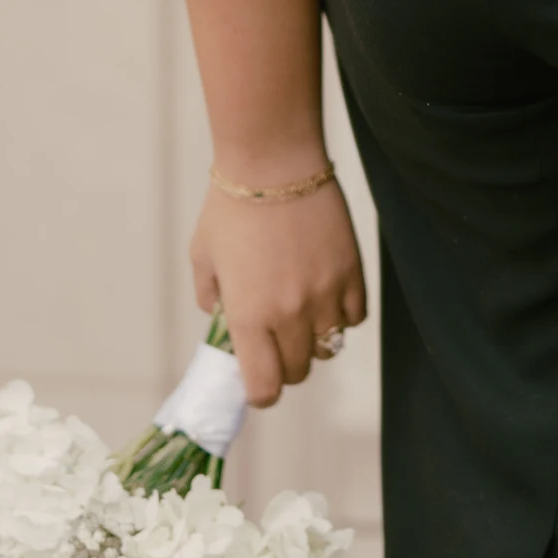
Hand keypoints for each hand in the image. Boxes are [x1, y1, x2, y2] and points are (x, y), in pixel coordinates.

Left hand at [190, 167, 367, 407]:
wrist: (274, 164)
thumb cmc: (229, 209)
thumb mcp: (203, 258)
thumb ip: (211, 299)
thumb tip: (223, 321)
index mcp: (249, 318)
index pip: (264, 388)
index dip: (260, 392)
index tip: (257, 380)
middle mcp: (290, 315)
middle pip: (298, 372)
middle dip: (284, 365)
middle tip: (275, 341)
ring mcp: (326, 296)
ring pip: (328, 347)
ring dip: (314, 340)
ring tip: (301, 314)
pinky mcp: (352, 274)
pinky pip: (354, 318)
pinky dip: (341, 315)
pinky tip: (325, 293)